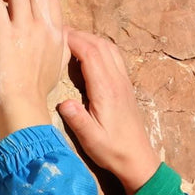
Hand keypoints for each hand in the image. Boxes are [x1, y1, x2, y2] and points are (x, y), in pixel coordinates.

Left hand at [0, 0, 69, 139]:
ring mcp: (22, 27)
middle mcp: (41, 26)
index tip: (25, 4)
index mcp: (55, 34)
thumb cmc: (36, 92)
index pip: (51, 0)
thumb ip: (62, 48)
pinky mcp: (2, 32)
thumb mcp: (58, 68)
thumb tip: (62, 35)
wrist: (22, 105)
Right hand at [58, 30, 161, 194]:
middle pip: (99, 44)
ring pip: (108, 48)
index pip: (90, 53)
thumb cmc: (112, 151)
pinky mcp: (126, 86)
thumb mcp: (91, 140)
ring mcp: (123, 81)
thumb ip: (77, 120)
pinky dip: (100, 48)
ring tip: (72, 41)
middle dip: (79, 35)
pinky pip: (114, 57)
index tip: (57, 35)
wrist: (137, 159)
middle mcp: (116, 81)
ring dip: (90, 39)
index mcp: (106, 90)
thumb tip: (63, 102)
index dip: (73, 39)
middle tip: (59, 34)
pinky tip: (89, 55)